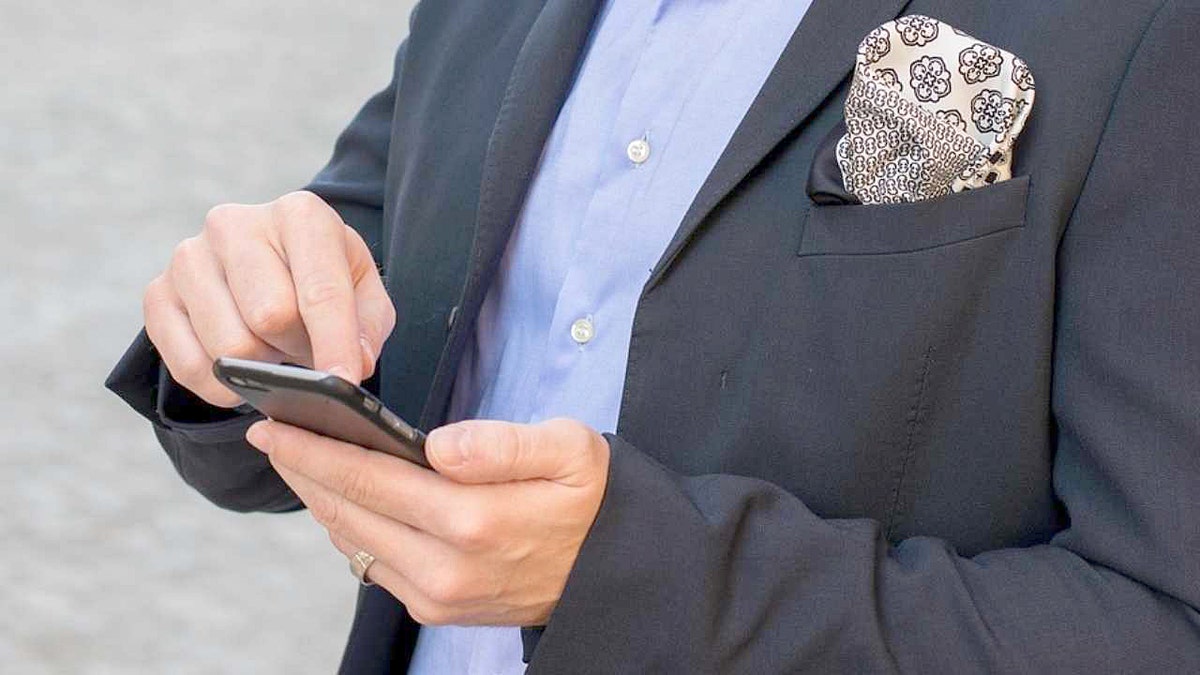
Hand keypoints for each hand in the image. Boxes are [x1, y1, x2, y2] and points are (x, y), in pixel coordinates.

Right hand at [142, 191, 394, 406]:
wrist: (267, 264)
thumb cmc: (320, 278)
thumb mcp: (362, 292)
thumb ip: (367, 326)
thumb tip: (354, 365)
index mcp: (299, 214)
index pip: (320, 290)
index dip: (336, 343)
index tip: (345, 382)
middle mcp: (235, 224)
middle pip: (269, 318)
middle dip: (297, 350)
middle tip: (305, 351)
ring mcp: (189, 257)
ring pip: (228, 347)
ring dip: (260, 368)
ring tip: (273, 351)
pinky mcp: (157, 293)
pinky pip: (189, 366)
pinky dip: (221, 386)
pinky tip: (240, 373)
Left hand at [246, 417, 610, 625]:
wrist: (611, 571)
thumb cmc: (590, 499)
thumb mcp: (571, 451)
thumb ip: (503, 444)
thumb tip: (439, 446)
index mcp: (473, 520)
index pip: (368, 478)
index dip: (314, 449)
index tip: (274, 424)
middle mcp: (444, 567)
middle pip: (347, 512)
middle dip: (303, 469)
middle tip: (271, 434)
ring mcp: (436, 595)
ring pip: (352, 542)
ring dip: (321, 500)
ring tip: (299, 460)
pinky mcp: (435, 609)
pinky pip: (371, 565)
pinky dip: (347, 529)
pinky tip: (341, 500)